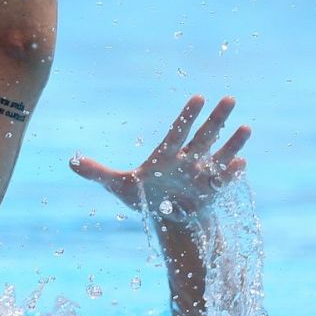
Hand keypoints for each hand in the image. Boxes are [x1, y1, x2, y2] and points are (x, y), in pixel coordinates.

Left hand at [70, 95, 251, 219]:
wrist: (169, 219)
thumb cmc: (147, 197)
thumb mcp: (119, 185)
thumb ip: (97, 172)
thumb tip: (70, 161)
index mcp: (168, 155)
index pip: (178, 131)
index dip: (188, 115)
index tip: (199, 96)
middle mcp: (189, 161)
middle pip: (204, 136)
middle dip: (216, 119)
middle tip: (229, 97)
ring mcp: (203, 175)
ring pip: (220, 154)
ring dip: (233, 142)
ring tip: (246, 127)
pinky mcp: (212, 193)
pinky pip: (225, 181)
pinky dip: (232, 174)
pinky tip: (242, 164)